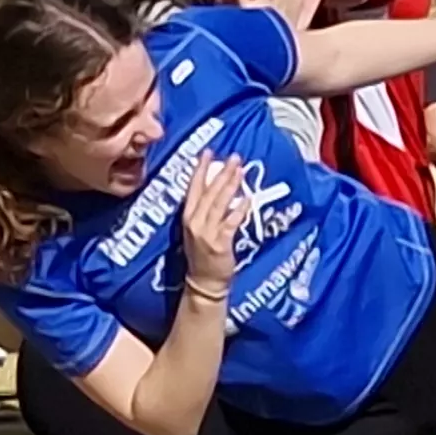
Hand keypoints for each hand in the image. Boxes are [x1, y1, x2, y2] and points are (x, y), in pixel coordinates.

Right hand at [175, 152, 250, 297]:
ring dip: (231, 185)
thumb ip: (206, 210)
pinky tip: (248, 199)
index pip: (193, 188)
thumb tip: (220, 187)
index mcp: (188, 217)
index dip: (200, 170)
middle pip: (208, 192)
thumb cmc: (202, 255)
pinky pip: (230, 222)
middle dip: (221, 173)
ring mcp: (206, 233)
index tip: (208, 152)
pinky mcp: (219, 243)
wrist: (203, 281)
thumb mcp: (198, 229)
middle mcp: (194, 222)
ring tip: (241, 170)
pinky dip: (239, 210)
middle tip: (234, 157)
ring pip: (219, 204)